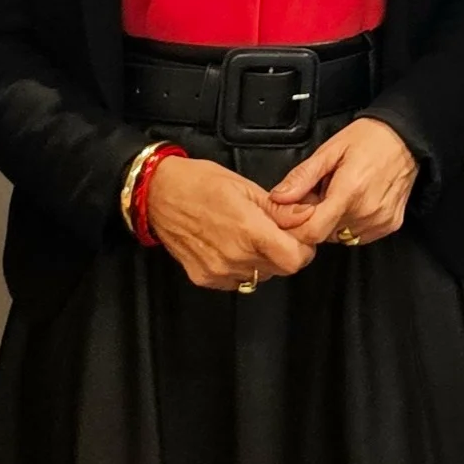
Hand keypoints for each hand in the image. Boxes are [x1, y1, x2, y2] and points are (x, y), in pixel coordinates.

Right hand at [146, 154, 314, 292]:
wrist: (157, 194)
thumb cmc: (199, 183)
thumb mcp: (245, 186)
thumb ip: (278, 208)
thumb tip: (306, 215)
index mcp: (248, 230)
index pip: (295, 259)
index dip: (303, 248)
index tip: (300, 236)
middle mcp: (234, 256)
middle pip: (280, 268)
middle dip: (285, 252)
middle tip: (276, 231)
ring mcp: (218, 270)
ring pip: (260, 276)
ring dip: (264, 260)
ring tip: (250, 236)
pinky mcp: (205, 278)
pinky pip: (237, 280)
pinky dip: (242, 267)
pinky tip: (232, 246)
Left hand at [268, 117, 418, 248]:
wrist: (407, 137)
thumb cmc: (369, 138)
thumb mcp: (330, 150)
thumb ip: (302, 177)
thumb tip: (278, 198)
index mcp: (349, 192)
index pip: (312, 232)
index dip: (297, 225)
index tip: (294, 210)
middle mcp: (367, 212)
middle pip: (324, 234)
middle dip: (314, 218)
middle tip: (320, 193)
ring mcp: (380, 221)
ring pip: (341, 236)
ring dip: (333, 221)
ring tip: (341, 194)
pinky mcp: (390, 225)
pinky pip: (360, 235)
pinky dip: (351, 223)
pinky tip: (356, 202)